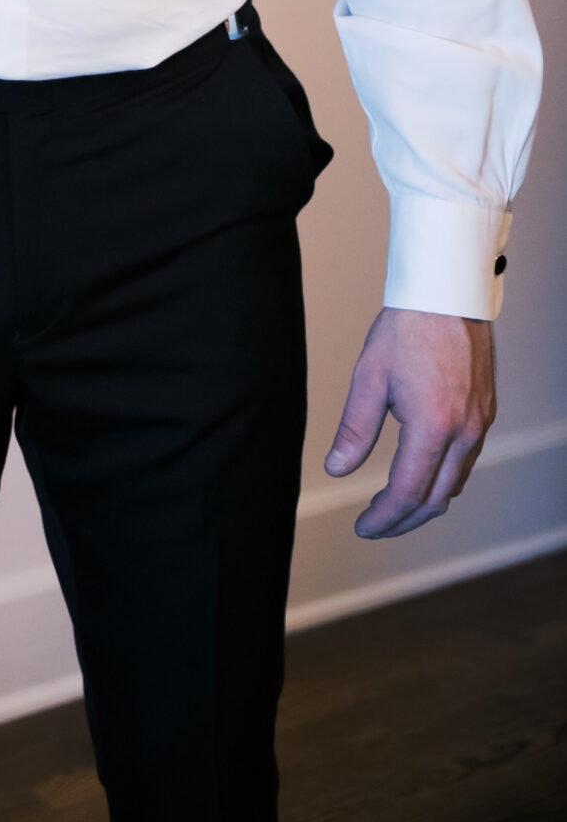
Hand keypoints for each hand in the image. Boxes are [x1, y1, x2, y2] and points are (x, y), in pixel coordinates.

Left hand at [325, 307, 495, 537]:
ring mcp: (479, 423)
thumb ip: (354, 428)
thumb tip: (336, 468)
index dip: (384, 517)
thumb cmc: (406, 329)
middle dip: (404, 519)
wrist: (446, 294)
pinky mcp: (485, 413)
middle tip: (375, 525)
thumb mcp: (369, 377)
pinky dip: (443, 478)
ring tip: (394, 506)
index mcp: (433, 427)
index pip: (408, 492)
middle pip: (436, 499)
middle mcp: (464, 432)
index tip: (363, 527)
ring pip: (455, 483)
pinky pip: (466, 461)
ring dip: (425, 502)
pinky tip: (422, 474)